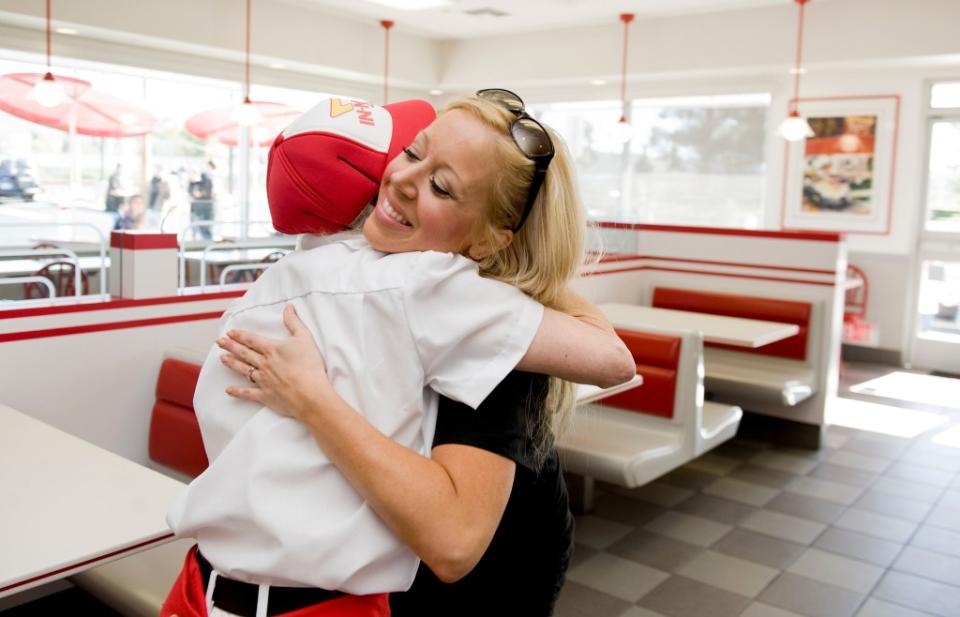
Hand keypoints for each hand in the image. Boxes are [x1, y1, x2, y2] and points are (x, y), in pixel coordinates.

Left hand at [217, 304, 331, 421]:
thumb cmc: (310, 365)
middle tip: (219, 342)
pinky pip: (248, 393)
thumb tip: (288, 307)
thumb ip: (294, 322)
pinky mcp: (265, 395)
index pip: (251, 340)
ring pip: (243, 369)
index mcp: (272, 349)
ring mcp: (263, 380)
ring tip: (222, 359)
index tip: (230, 333)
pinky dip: (238, 391)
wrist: (310, 394)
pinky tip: (228, 390)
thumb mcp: (305, 338)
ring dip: (231, 363)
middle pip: (244, 353)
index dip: (240, 335)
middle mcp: (264, 363)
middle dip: (230, 346)